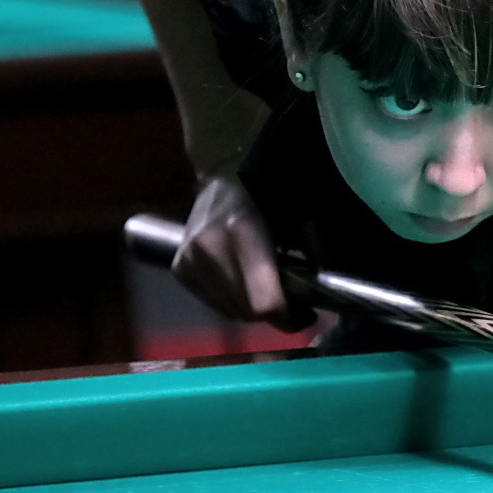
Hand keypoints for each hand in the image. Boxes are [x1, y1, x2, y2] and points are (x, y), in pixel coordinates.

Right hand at [172, 174, 311, 329]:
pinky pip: (214, 304)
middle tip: (293, 307)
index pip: (264, 301)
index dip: (289, 317)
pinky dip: (233, 302)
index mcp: (242, 232)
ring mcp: (189, 260)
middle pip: (247, 311)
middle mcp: (210, 249)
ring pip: (230, 312)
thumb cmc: (269, 195)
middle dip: (274, 315)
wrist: (225, 174)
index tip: (308, 314)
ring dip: (253, 310)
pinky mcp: (180, 268)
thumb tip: (312, 300)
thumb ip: (301, 262)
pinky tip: (244, 286)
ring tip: (269, 294)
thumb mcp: (295, 221)